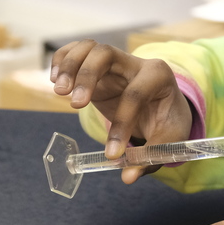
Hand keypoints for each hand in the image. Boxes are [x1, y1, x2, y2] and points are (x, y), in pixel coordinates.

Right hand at [50, 40, 192, 181]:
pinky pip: (77, 51)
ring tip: (59, 92)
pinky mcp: (98, 66)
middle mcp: (135, 63)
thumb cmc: (167, 122)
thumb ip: (149, 158)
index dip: (122, 124)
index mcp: (159, 77)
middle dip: (87, 77)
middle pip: (106, 54)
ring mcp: (115, 61)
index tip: (111, 153)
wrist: (165, 106)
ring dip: (69, 66)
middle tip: (75, 106)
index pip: (136, 94)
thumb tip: (127, 176)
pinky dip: (62, 61)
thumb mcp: (168, 141)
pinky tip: (55, 81)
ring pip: (89, 48)